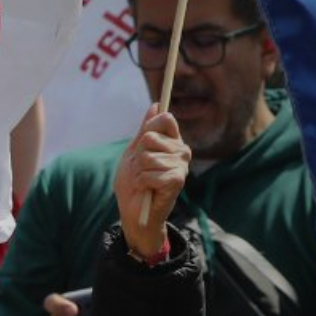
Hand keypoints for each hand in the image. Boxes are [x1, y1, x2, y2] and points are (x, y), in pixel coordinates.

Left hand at [115, 103, 189, 258]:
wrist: (134, 211)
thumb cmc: (133, 182)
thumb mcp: (134, 152)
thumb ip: (145, 129)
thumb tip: (155, 105)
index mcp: (172, 141)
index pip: (165, 118)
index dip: (149, 128)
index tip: (142, 143)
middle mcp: (181, 151)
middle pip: (150, 137)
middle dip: (138, 155)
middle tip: (141, 169)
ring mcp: (181, 165)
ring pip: (147, 157)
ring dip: (138, 171)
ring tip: (144, 180)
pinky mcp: (177, 180)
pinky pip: (150, 173)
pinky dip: (142, 182)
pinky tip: (148, 189)